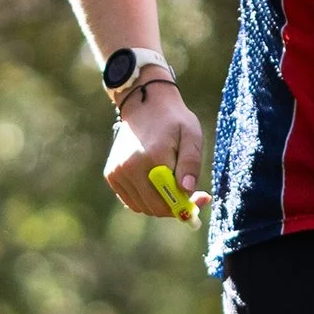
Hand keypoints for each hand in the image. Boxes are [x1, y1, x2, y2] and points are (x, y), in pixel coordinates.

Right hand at [104, 84, 209, 221]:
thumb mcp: (192, 135)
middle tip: (189, 196)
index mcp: (153, 157)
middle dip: (174, 207)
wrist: (145, 105)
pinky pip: (131, 200)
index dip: (186, 206)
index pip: (168, 200)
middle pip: (154, 208)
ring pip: (142, 207)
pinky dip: (145, 198)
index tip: (202, 198)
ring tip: (172, 185)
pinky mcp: (111, 175)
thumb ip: (191, 163)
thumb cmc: (173, 120)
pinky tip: (156, 182)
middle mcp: (130, 167)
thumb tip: (187, 190)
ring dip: (159, 203)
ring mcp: (118, 172)